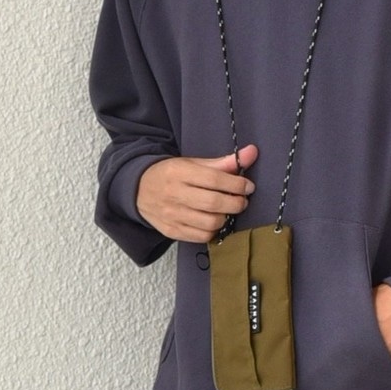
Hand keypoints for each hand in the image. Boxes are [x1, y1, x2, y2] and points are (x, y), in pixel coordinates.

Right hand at [136, 144, 258, 242]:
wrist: (138, 190)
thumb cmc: (171, 175)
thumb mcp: (193, 163)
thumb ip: (223, 162)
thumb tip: (252, 152)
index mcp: (179, 172)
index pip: (214, 179)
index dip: (236, 184)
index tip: (248, 186)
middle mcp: (174, 194)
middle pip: (214, 203)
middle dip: (236, 203)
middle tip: (242, 201)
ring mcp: (172, 215)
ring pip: (210, 222)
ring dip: (226, 217)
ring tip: (227, 211)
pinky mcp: (172, 231)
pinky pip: (201, 236)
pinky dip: (213, 230)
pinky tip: (214, 221)